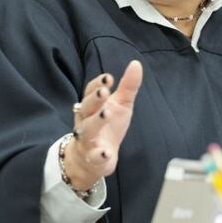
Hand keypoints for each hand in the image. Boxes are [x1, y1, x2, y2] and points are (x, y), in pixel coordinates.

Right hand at [63, 60, 143, 190]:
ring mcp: (87, 139)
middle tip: (105, 92)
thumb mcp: (121, 105)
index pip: (90, 91)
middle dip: (94, 99)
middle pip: (86, 107)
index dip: (97, 84)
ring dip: (96, 121)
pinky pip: (93, 156)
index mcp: (92, 105)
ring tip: (106, 114)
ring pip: (87, 129)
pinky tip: (106, 152)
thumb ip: (128, 86)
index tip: (109, 78)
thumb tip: (136, 63)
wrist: (91, 158)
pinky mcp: (92, 157)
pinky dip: (99, 154)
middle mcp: (86, 120)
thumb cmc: (107, 126)